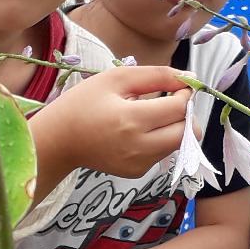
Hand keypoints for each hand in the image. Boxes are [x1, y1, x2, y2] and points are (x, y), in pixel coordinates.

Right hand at [33, 63, 190, 177]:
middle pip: (188, 132)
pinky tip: (139, 131)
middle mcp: (139, 147)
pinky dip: (160, 140)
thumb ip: (156, 75)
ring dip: (175, 127)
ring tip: (152, 115)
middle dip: (187, 114)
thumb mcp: (116, 78)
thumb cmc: (84, 103)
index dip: (185, 93)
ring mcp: (139, 164)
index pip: (179, 108)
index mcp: (132, 120)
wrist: (59, 140)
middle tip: (172, 101)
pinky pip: (163, 153)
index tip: (177, 86)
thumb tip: (190, 77)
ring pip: (179, 144)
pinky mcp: (137, 173)